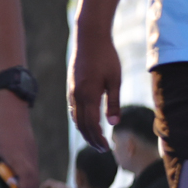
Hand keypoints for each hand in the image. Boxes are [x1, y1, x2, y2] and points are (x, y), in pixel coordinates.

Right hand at [69, 24, 120, 151]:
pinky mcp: (71, 87)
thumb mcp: (115, 80)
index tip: (106, 148)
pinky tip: (86, 122)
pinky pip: (73, 109)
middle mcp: (77, 96)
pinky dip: (79, 120)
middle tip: (102, 150)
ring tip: (95, 139)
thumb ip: (114, 103)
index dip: (98, 138)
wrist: (89, 38)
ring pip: (75, 118)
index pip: (91, 124)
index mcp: (88, 95)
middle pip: (81, 125)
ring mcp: (72, 91)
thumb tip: (114, 124)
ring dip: (84, 131)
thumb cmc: (106, 57)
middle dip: (91, 139)